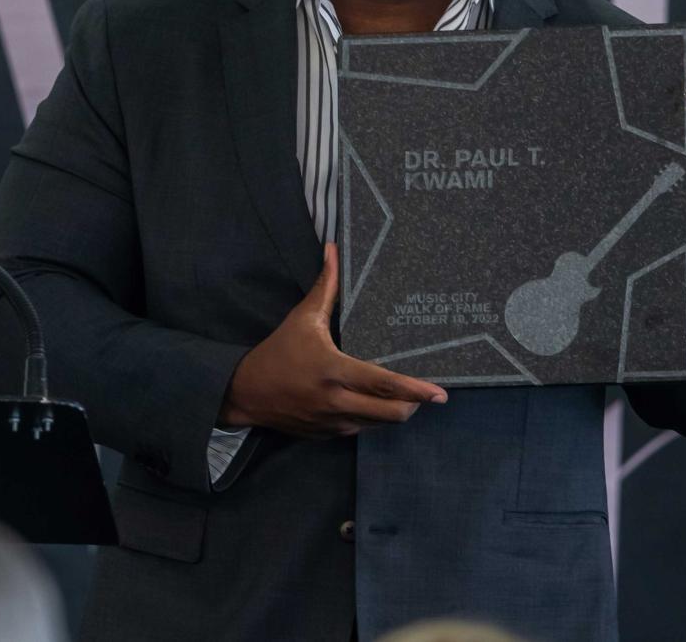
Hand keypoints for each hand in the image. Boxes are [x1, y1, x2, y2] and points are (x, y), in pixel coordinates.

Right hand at [219, 244, 446, 436]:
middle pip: (391, 413)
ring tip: (401, 395)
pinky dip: (373, 418)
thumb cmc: (278, 352)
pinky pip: (362, 429)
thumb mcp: (302, 319)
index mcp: (334, 371)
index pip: (383, 384)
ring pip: (380, 424)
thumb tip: (333, 250)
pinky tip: (372, 402)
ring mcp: (334, 423)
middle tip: (425, 393)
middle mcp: (337, 402)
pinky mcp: (329, 435)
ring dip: (394, 411)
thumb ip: (325, 288)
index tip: (440, 394)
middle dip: (413, 404)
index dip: (415, 390)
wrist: (245, 392)